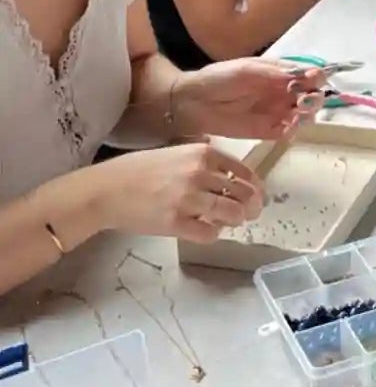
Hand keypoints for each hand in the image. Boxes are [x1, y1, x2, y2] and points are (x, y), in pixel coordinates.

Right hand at [97, 141, 263, 242]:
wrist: (108, 189)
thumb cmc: (139, 170)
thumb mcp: (177, 152)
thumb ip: (203, 160)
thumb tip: (230, 174)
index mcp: (203, 153)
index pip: (243, 171)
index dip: (254, 187)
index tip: (256, 196)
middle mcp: (200, 173)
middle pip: (243, 194)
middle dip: (250, 207)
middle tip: (248, 215)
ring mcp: (189, 198)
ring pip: (231, 214)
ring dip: (234, 221)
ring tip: (227, 223)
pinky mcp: (176, 222)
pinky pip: (209, 233)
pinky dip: (213, 234)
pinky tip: (206, 230)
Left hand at [171, 59, 325, 141]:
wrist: (193, 102)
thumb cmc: (219, 78)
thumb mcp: (246, 69)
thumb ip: (274, 73)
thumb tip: (306, 73)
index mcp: (279, 73)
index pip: (308, 74)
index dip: (316, 76)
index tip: (314, 78)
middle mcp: (282, 92)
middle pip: (311, 95)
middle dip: (315, 98)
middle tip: (305, 100)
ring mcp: (276, 112)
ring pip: (304, 115)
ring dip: (307, 115)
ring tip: (296, 115)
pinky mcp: (267, 131)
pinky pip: (288, 132)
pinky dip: (293, 131)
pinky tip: (288, 127)